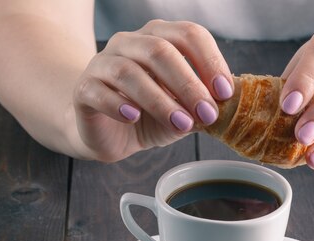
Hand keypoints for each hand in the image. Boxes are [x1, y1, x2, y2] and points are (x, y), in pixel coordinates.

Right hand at [73, 19, 233, 161]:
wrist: (109, 133)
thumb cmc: (151, 115)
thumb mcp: (185, 110)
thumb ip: (204, 105)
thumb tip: (230, 106)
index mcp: (160, 38)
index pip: (189, 34)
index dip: (210, 61)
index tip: (225, 92)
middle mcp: (130, 43)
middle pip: (160, 50)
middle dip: (188, 84)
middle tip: (207, 113)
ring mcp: (103, 63)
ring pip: (129, 72)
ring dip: (160, 100)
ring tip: (181, 124)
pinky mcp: (84, 89)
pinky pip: (98, 91)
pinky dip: (117, 104)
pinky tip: (133, 118)